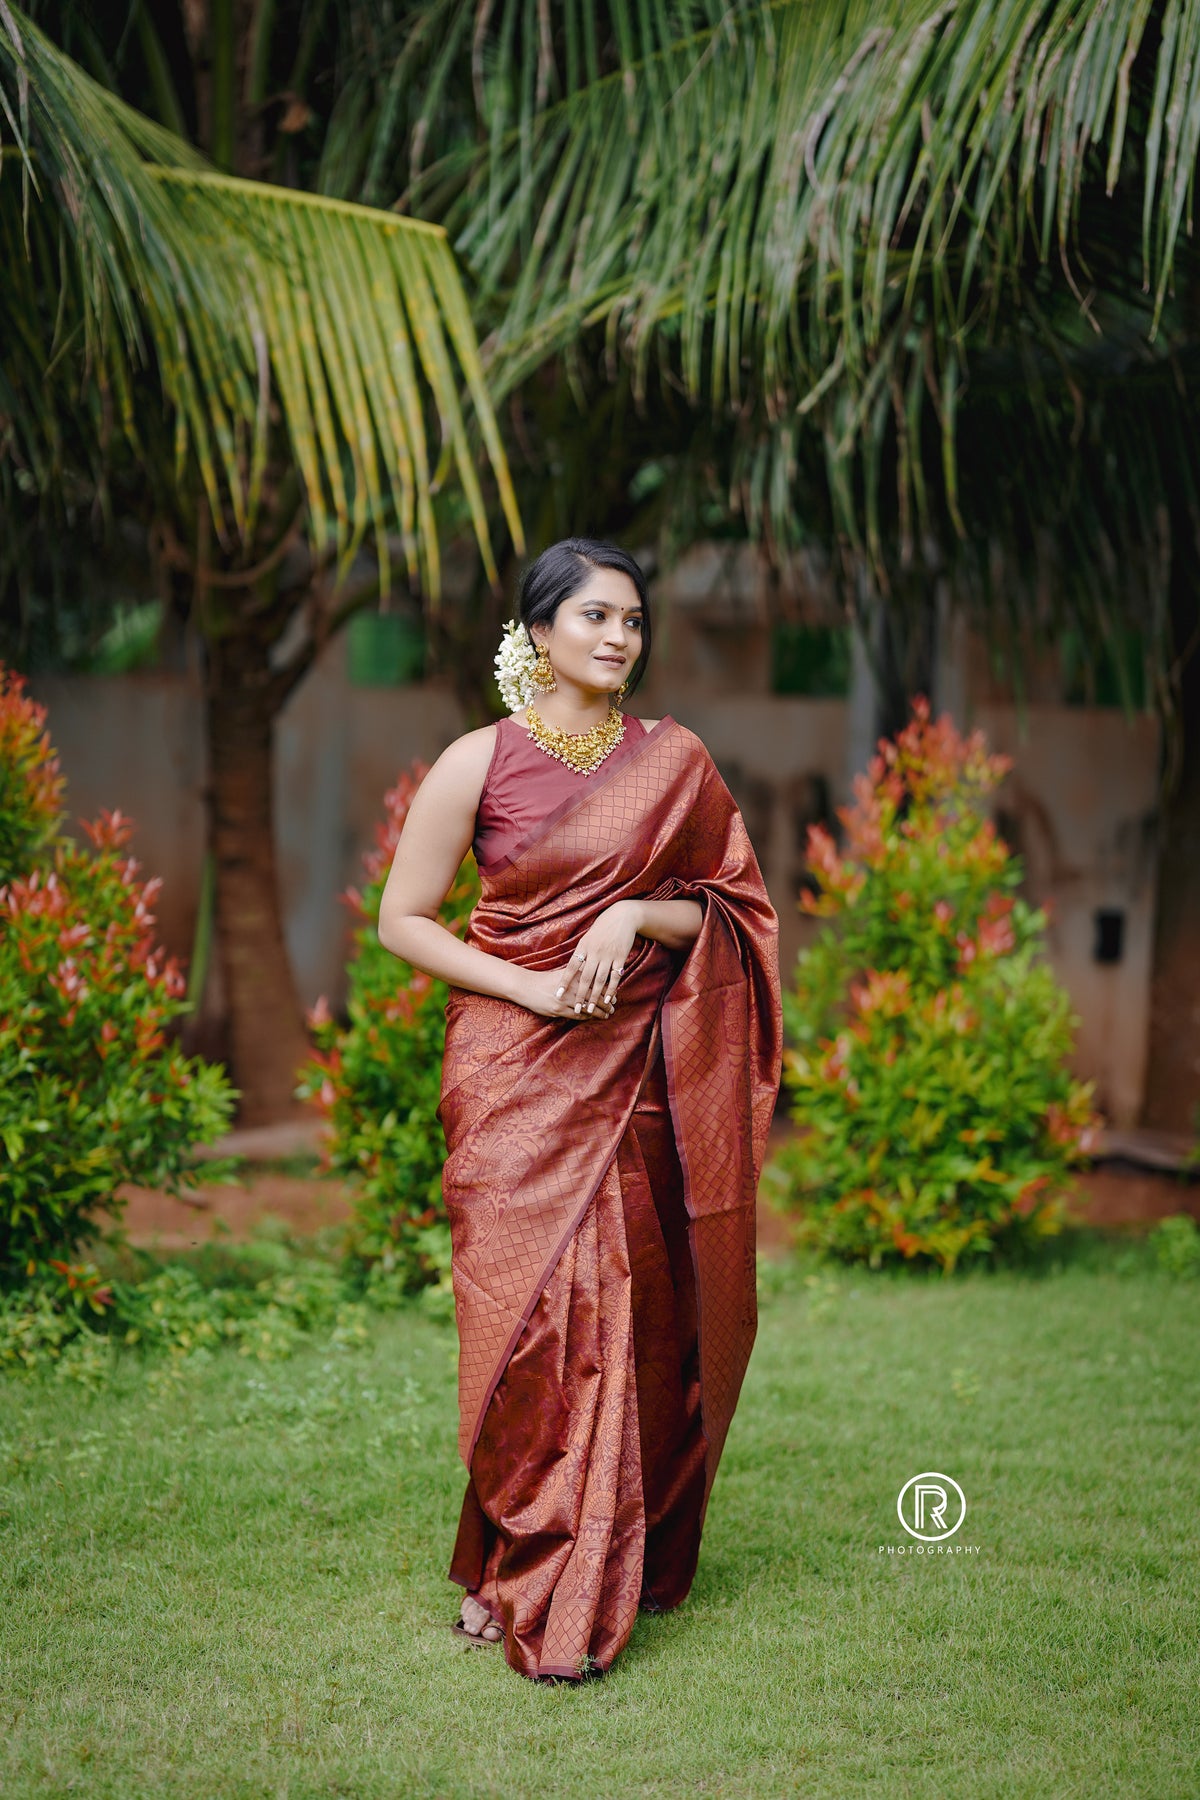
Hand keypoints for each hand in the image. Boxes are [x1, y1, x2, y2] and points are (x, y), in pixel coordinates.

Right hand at [515, 964, 617, 1020]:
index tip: (615, 996)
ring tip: (607, 1015)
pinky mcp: (558, 1010)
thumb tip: (595, 976)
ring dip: (599, 1012)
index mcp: (574, 977)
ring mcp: (565, 1000)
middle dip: (606, 1004)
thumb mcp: (564, 973)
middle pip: (595, 997)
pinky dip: (586, 1017)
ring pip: (587, 1008)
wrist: (527, 986)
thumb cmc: (546, 980)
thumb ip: (578, 974)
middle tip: (613, 1007)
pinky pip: (576, 1015)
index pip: (596, 985)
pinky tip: (591, 1017)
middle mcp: (571, 987)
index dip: (607, 992)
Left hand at [555, 899, 640, 1016]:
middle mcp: (594, 952)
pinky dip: (611, 989)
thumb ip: (581, 953)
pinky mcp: (620, 957)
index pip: (571, 968)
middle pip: (585, 978)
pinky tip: (607, 999)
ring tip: (590, 1009)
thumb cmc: (602, 928)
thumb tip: (573, 970)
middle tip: (576, 1009)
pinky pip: (615, 976)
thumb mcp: (588, 938)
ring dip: (594, 996)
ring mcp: (608, 955)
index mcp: (583, 947)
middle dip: (580, 995)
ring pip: (599, 980)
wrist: (622, 917)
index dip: (564, 982)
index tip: (558, 994)